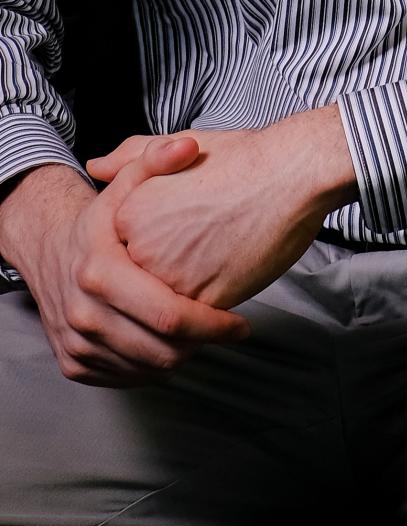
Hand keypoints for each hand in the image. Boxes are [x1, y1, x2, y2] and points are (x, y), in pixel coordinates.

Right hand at [0, 154, 248, 385]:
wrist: (47, 251)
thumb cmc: (98, 222)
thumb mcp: (124, 186)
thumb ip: (157, 160)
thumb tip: (188, 147)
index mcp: (100, 272)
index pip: (169, 315)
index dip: (213, 324)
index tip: (241, 323)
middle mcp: (84, 313)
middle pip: (162, 350)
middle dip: (202, 343)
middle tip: (227, 330)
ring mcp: (77, 343)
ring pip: (148, 368)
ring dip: (182, 355)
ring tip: (202, 332)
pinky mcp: (74, 364)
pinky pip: (127, 378)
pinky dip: (154, 366)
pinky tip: (171, 342)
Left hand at [91, 109, 356, 311]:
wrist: (289, 173)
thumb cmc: (241, 159)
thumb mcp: (176, 148)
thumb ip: (130, 159)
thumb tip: (96, 167)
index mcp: (126, 216)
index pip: (129, 253)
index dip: (162, 245)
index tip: (187, 231)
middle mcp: (140, 252)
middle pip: (146, 282)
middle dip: (173, 276)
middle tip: (207, 247)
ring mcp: (170, 281)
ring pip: (169, 308)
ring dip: (191, 299)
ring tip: (221, 261)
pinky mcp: (203, 304)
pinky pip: (198, 322)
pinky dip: (214, 310)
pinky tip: (235, 276)